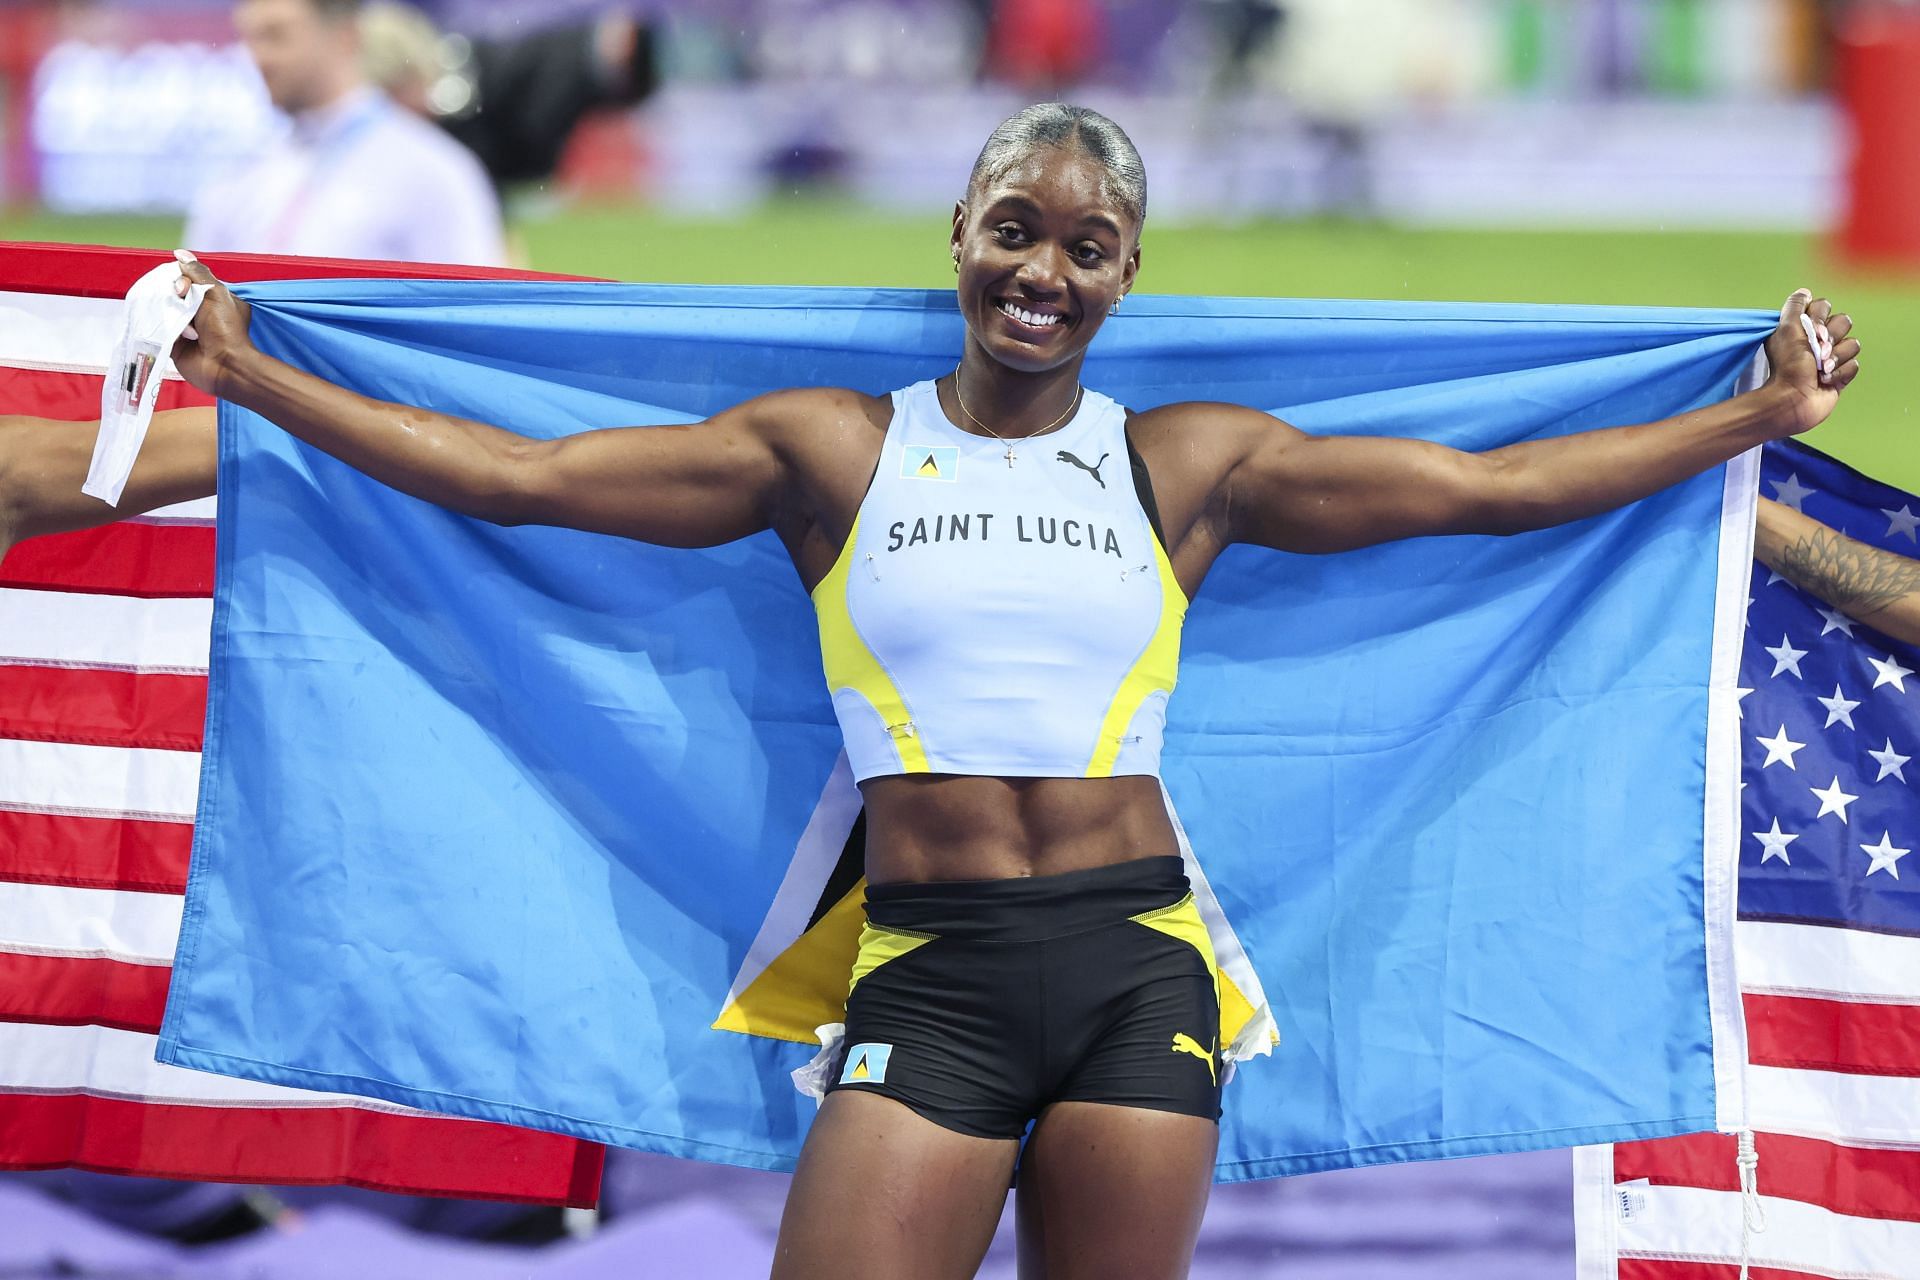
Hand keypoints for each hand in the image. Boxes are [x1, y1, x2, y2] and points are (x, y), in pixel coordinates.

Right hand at [169, 251, 253, 399]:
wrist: (225, 366)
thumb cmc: (226, 330)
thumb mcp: (216, 294)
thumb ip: (198, 272)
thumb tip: (180, 254)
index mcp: (212, 298)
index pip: (186, 279)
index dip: (180, 280)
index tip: (183, 289)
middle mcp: (197, 311)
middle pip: (171, 293)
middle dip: (172, 296)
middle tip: (180, 304)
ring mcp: (184, 327)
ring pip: (162, 309)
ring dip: (168, 313)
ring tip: (181, 324)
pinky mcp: (172, 342)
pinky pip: (157, 327)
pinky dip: (159, 326)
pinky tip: (168, 329)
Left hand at [1762, 289, 1860, 435]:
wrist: (1793, 399)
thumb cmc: (1787, 365)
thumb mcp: (1785, 329)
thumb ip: (1794, 307)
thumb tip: (1804, 292)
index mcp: (1804, 328)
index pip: (1824, 306)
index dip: (1820, 317)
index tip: (1810, 330)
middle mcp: (1819, 340)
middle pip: (1844, 322)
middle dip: (1831, 337)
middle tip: (1816, 352)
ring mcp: (1832, 358)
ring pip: (1853, 344)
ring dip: (1835, 357)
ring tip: (1819, 369)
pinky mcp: (1841, 375)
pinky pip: (1854, 364)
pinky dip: (1839, 373)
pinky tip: (1825, 380)